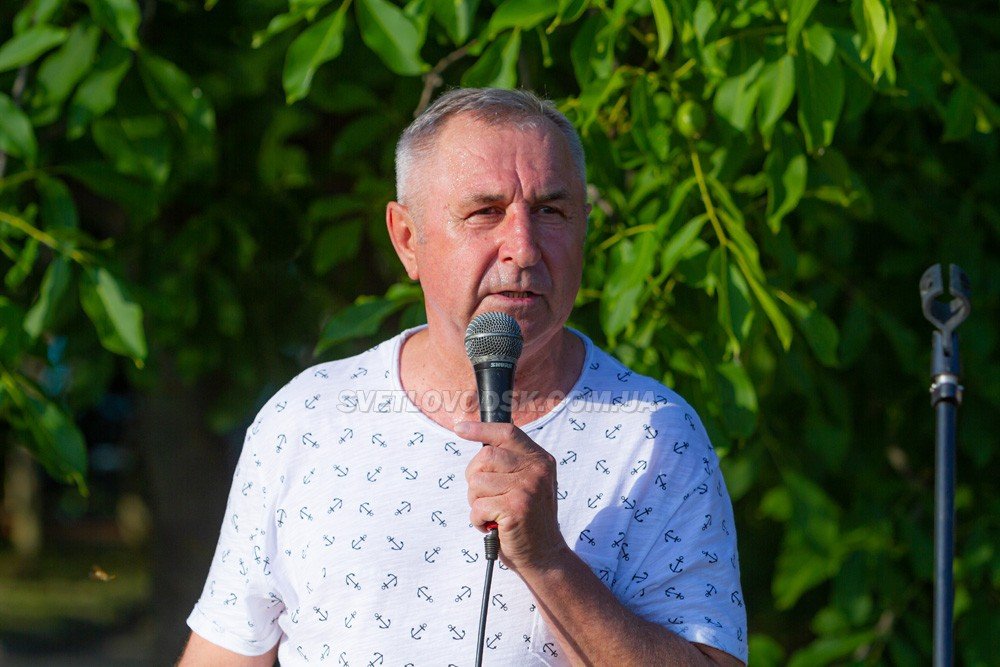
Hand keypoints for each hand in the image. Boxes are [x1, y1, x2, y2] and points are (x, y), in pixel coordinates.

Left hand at [455, 421, 567, 572]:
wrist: (545, 555)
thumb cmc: (528, 520)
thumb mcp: (528, 484)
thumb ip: (511, 464)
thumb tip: (479, 443)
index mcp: (540, 460)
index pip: (507, 433)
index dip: (480, 429)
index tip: (460, 429)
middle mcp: (536, 470)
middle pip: (484, 457)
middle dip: (475, 479)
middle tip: (486, 498)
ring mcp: (527, 488)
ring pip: (476, 483)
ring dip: (476, 502)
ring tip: (493, 514)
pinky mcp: (515, 508)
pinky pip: (477, 507)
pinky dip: (477, 520)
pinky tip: (493, 526)